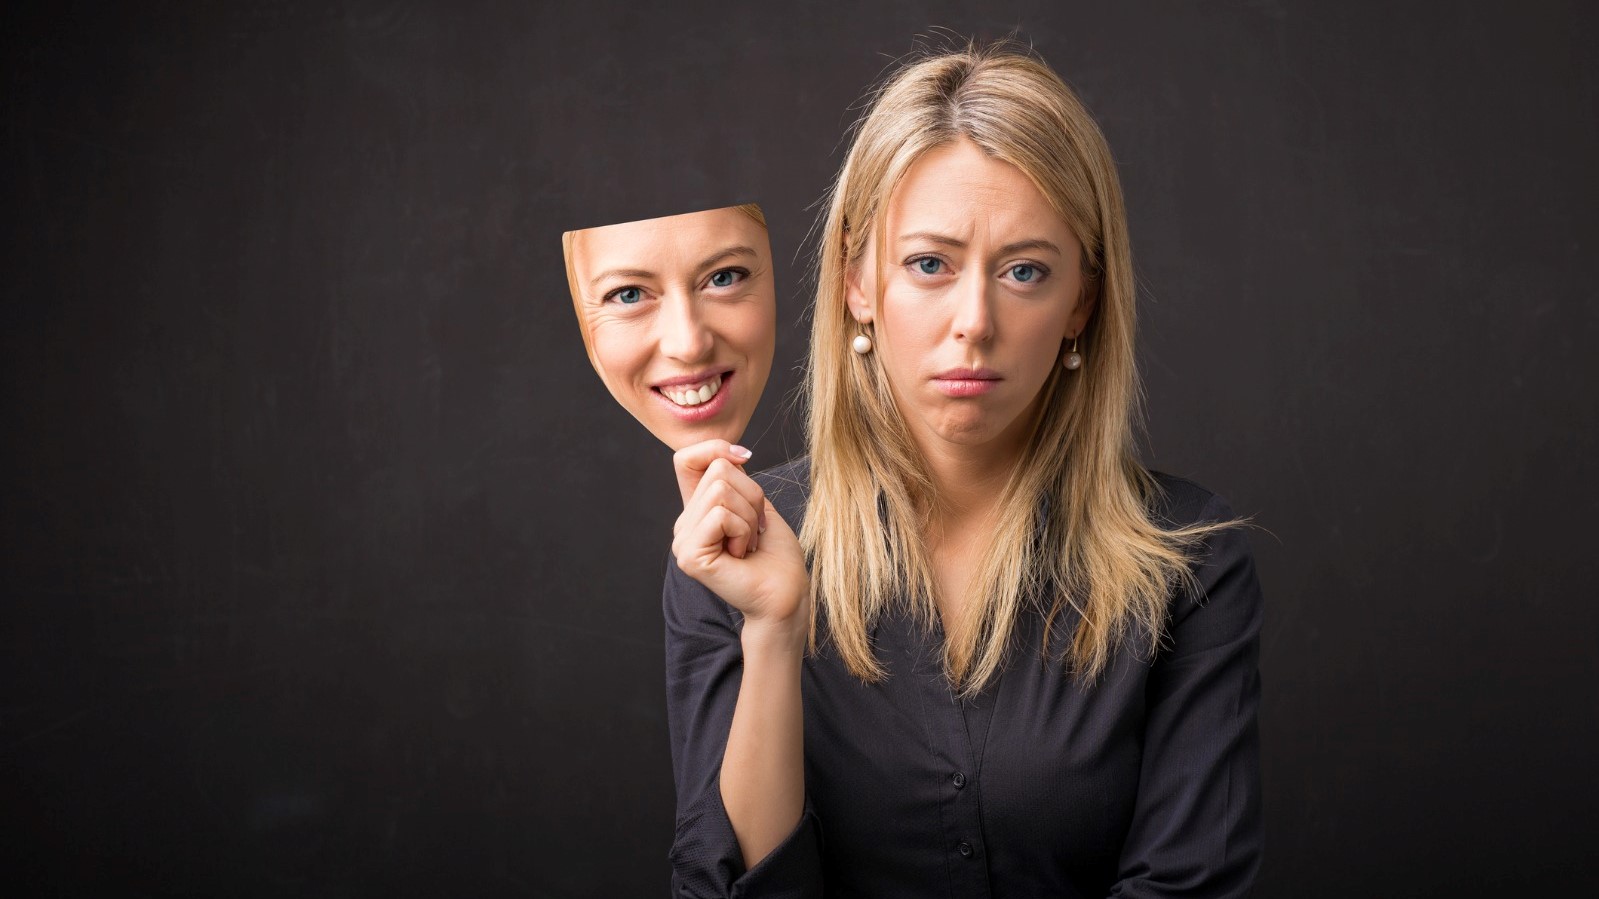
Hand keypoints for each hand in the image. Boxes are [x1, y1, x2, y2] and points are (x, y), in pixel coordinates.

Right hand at [671, 448, 809, 639]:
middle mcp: (684, 524)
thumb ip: (734, 478)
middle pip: (717, 470)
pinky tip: (741, 554)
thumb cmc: (776, 554)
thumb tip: (727, 452)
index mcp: (697, 511)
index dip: (715, 449)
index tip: (745, 459)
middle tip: (754, 530)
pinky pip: (721, 515)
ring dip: (749, 516)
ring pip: (721, 491)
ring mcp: (683, 541)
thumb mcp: (755, 503)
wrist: (786, 593)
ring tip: (748, 544)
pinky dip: (743, 530)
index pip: (686, 458)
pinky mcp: (690, 555)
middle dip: (751, 495)